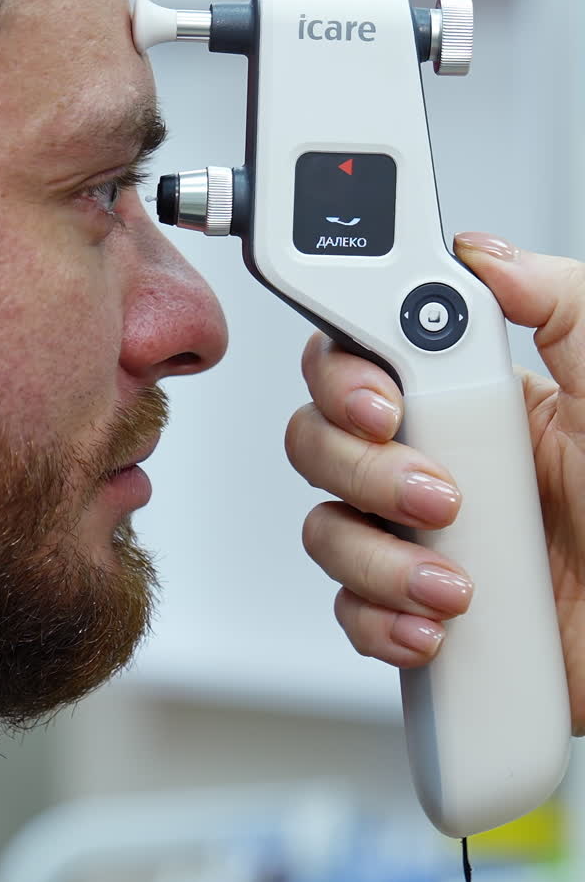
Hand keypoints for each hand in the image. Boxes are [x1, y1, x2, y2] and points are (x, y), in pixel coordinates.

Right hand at [285, 232, 584, 734]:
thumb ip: (562, 304)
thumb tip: (485, 255)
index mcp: (475, 400)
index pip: (363, 360)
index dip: (347, 377)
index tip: (384, 403)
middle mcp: (435, 461)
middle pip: (321, 441)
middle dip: (364, 470)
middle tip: (439, 494)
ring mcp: (420, 539)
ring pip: (327, 528)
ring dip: (377, 559)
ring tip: (454, 581)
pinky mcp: (418, 609)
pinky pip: (352, 608)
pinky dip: (380, 620)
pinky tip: (435, 626)